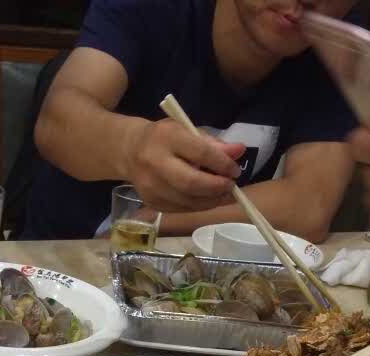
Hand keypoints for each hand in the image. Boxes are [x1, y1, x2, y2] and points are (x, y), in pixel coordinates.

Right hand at [123, 118, 243, 212]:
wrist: (130, 151)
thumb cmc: (166, 138)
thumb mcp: (188, 131)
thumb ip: (213, 143)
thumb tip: (239, 152)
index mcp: (166, 138)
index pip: (200, 153)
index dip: (222, 164)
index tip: (235, 170)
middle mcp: (155, 162)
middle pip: (191, 183)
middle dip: (216, 187)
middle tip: (231, 186)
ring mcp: (150, 186)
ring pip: (188, 201)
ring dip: (212, 200)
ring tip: (224, 194)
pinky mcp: (150, 202)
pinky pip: (181, 209)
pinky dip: (199, 206)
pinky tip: (208, 199)